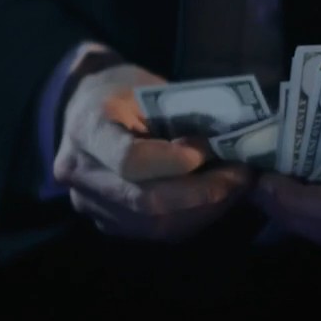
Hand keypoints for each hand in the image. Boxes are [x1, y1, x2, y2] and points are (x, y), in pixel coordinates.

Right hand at [53, 63, 254, 241]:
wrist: (84, 106)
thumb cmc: (123, 89)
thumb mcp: (151, 87)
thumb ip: (183, 117)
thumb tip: (230, 146)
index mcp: (88, 128)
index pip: (130, 160)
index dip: (176, 161)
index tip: (209, 148)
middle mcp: (80, 172)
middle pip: (144, 202)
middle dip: (202, 193)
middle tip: (241, 176)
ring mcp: (88, 203)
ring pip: (153, 225)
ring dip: (204, 210)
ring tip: (235, 188)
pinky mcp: (105, 222)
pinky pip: (154, 232)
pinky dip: (192, 218)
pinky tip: (214, 199)